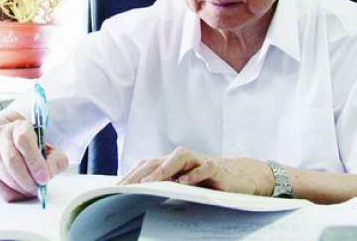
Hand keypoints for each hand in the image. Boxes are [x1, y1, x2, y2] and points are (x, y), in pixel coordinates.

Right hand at [0, 118, 67, 201]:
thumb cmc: (26, 144)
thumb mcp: (46, 145)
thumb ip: (55, 158)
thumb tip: (50, 173)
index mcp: (18, 126)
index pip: (24, 140)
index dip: (35, 161)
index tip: (44, 177)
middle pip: (12, 161)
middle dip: (28, 180)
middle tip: (39, 189)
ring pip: (1, 175)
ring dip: (18, 188)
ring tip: (31, 191)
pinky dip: (8, 193)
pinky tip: (19, 194)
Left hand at [118, 146, 273, 195]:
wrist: (241, 175)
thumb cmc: (209, 181)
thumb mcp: (185, 185)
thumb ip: (167, 187)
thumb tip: (140, 198)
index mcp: (173, 164)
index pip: (147, 165)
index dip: (131, 174)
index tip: (115, 188)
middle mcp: (183, 159)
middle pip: (158, 160)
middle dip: (140, 173)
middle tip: (125, 187)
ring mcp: (200, 161)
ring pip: (179, 157)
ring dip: (163, 169)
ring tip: (150, 182)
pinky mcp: (216, 168)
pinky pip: (204, 167)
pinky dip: (194, 174)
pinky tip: (184, 182)